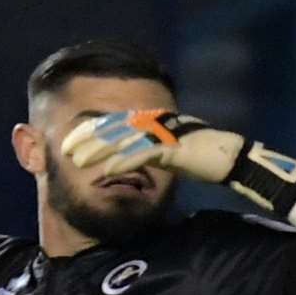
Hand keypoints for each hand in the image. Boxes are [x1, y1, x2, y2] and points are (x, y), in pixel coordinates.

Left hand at [62, 110, 242, 184]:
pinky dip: (125, 161)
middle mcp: (155, 122)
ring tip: (78, 161)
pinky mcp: (176, 146)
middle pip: (114, 127)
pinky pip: (145, 152)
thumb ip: (143, 153)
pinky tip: (107, 172)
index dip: (89, 131)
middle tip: (63, 150)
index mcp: (151, 123)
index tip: (68, 144)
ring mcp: (165, 132)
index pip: (114, 123)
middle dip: (87, 138)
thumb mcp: (164, 155)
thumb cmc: (198, 159)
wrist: (231, 159)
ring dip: (99, 150)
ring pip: (125, 138)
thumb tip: (118, 163)